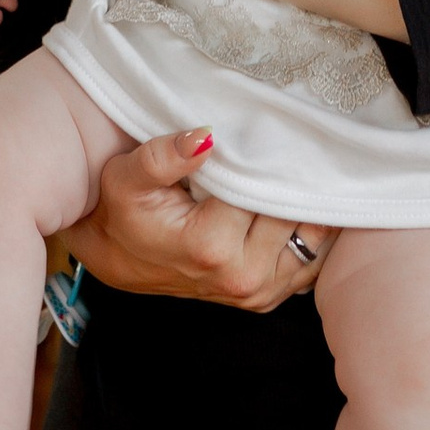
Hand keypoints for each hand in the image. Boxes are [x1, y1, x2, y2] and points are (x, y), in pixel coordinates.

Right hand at [64, 126, 333, 310]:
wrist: (118, 257)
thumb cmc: (121, 213)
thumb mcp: (127, 176)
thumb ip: (163, 156)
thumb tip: (204, 137)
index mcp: (212, 246)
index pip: (267, 189)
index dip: (270, 157)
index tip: (269, 132)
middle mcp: (242, 277)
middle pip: (294, 213)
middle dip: (292, 180)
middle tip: (292, 145)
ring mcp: (258, 292)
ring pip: (312, 237)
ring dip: (308, 205)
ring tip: (299, 171)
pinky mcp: (267, 297)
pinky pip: (311, 261)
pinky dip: (310, 232)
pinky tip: (301, 203)